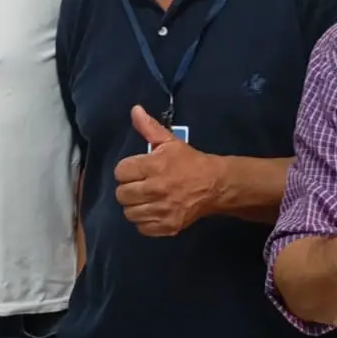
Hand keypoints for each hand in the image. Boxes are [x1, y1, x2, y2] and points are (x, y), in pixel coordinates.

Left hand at [113, 106, 221, 236]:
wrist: (215, 185)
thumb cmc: (189, 162)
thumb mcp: (170, 142)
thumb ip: (149, 127)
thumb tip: (135, 110)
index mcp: (154, 166)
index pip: (121, 172)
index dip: (126, 170)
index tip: (135, 170)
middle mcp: (156, 189)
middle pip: (122, 194)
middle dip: (128, 188)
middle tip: (139, 185)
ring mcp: (162, 210)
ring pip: (129, 212)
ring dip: (135, 205)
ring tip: (145, 198)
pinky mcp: (167, 226)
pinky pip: (142, 227)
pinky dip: (144, 221)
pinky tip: (152, 211)